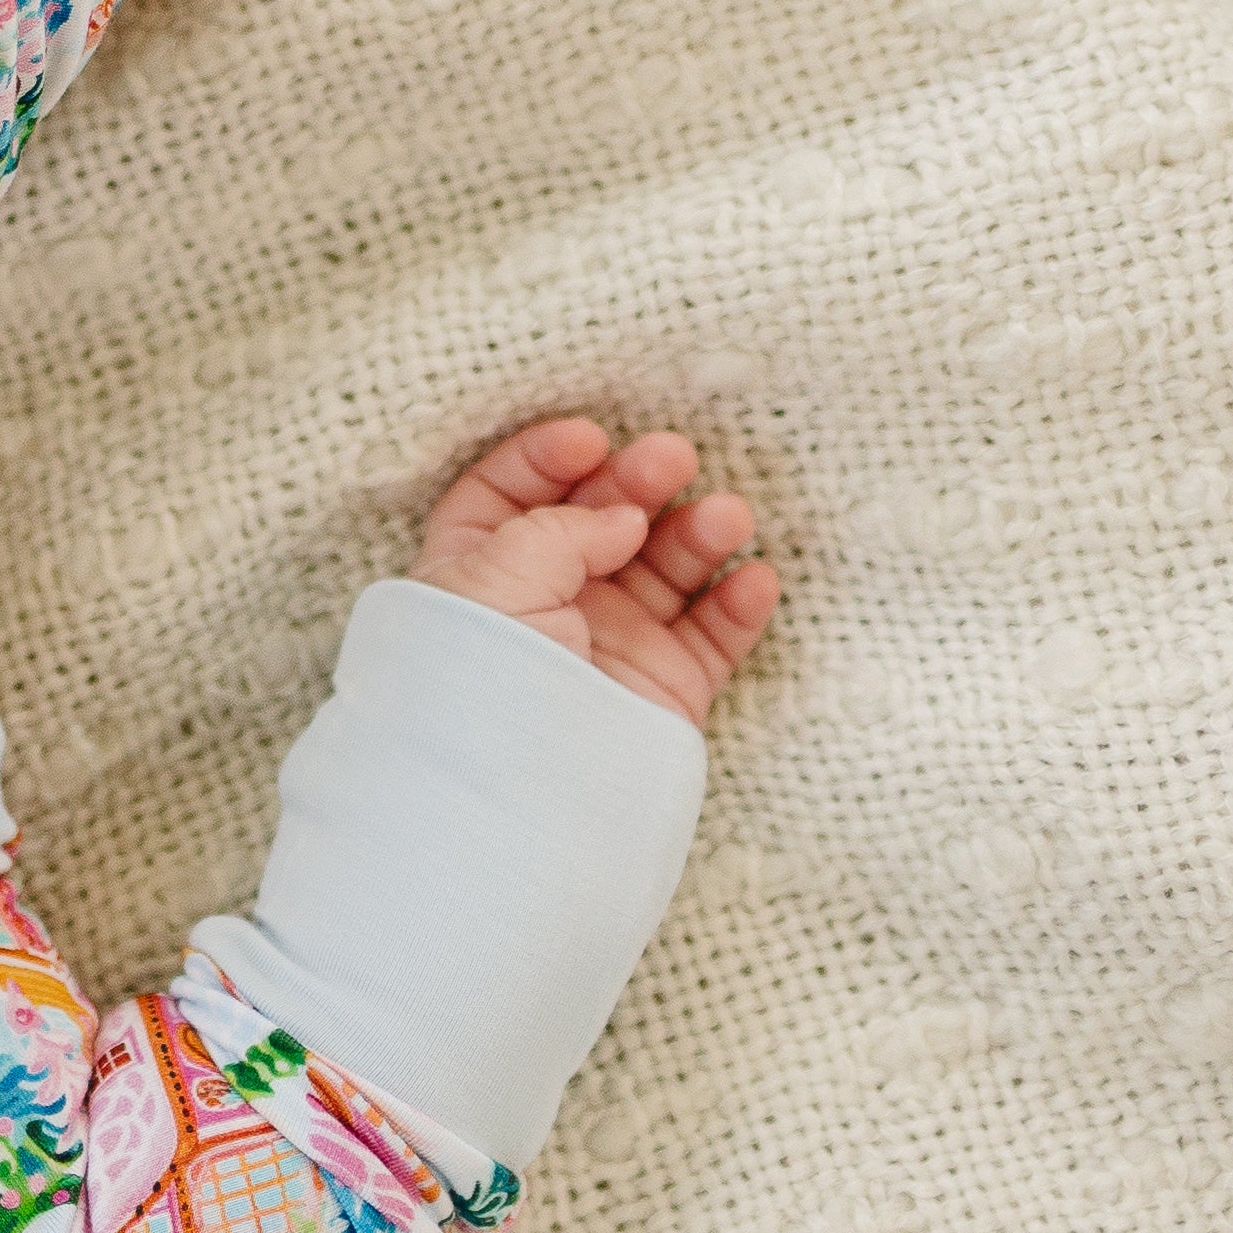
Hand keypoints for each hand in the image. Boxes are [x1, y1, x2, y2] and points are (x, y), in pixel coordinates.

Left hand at [414, 416, 778, 727]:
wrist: (514, 794)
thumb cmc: (478, 678)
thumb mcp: (493, 581)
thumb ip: (558, 530)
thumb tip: (623, 517)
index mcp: (477, 571)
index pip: (507, 494)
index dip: (546, 458)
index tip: (588, 438)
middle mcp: (543, 603)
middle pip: (598, 522)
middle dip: (636, 483)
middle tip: (671, 458)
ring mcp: (607, 645)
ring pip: (665, 570)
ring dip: (699, 535)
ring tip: (727, 515)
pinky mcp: (662, 689)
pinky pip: (713, 637)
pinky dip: (739, 605)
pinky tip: (755, 577)